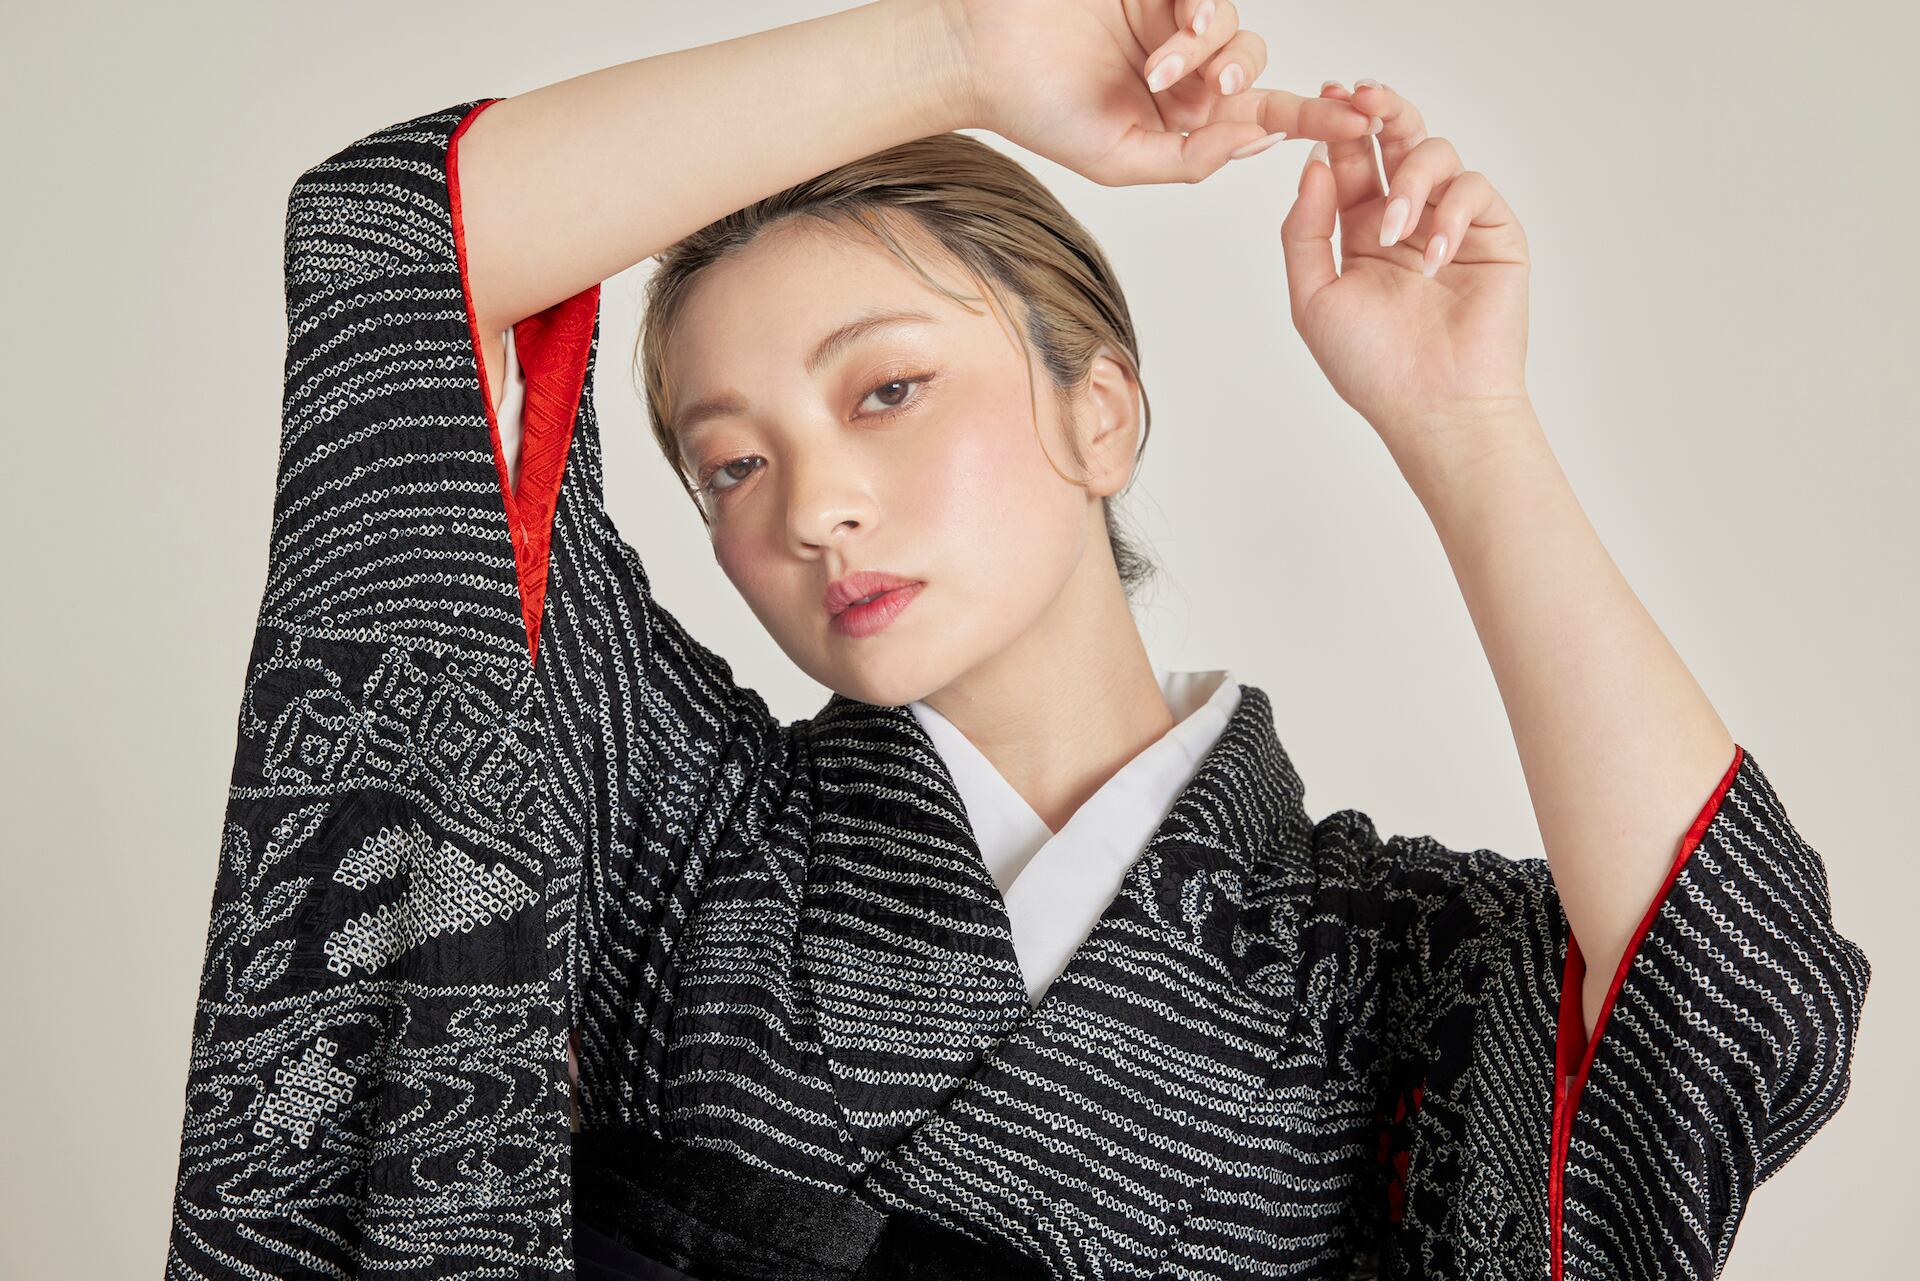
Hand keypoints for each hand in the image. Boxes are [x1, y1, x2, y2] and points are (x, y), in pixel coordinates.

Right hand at [931, 0, 1377, 183]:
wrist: (980, 54)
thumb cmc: (1036, 113)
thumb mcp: (1118, 159)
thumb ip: (1187, 159)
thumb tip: (1254, 144)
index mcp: (1179, 122)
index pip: (1263, 120)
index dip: (1317, 119)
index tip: (1365, 125)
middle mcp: (1182, 74)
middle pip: (1255, 73)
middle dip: (1247, 86)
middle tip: (1214, 94)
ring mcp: (1169, 24)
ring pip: (1234, 32)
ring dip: (1210, 52)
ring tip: (1160, 69)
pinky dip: (1201, 16)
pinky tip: (1175, 32)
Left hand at [1279, 80, 1532, 475]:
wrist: (1433, 408)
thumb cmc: (1372, 367)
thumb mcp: (1313, 298)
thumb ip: (1305, 231)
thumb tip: (1315, 164)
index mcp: (1358, 232)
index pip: (1351, 163)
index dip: (1339, 128)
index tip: (1325, 100)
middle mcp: (1406, 220)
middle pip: (1397, 142)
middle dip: (1381, 113)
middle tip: (1365, 99)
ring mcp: (1451, 224)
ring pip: (1436, 155)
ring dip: (1409, 182)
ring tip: (1394, 232)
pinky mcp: (1492, 235)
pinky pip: (1474, 190)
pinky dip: (1449, 213)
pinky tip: (1432, 257)